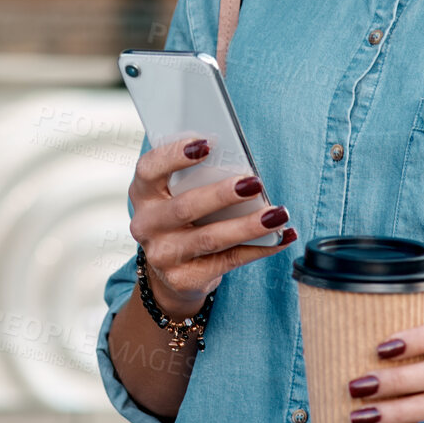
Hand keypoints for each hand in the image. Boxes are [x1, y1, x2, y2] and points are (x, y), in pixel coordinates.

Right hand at [127, 135, 297, 316]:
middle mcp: (147, 225)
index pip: (150, 169)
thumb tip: (242, 168)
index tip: (207, 144)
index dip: (174, 155)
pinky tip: (280, 237)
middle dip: (222, 194)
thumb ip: (197, 179)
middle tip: (253, 182)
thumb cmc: (183, 220)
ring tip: (278, 214)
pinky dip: (259, 248)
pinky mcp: (184, 278)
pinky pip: (229, 260)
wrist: (171, 274)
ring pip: (211, 238)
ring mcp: (164, 255)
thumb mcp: (177, 195)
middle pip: (185, 207)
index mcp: (143, 194)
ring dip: (249, 225)